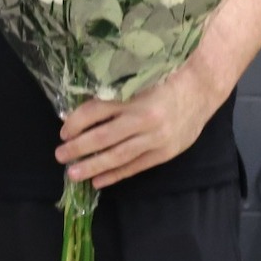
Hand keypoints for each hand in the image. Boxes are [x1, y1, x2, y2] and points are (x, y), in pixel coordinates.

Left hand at [56, 67, 222, 188]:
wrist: (201, 89)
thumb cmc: (163, 80)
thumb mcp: (136, 79)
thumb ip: (112, 93)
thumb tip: (79, 112)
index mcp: (131, 96)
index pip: (94, 111)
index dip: (75, 123)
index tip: (63, 132)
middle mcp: (142, 118)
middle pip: (102, 137)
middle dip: (78, 148)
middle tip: (60, 155)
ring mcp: (155, 138)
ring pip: (118, 156)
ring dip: (93, 167)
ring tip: (73, 174)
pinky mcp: (165, 152)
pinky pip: (136, 167)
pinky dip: (116, 175)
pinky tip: (99, 181)